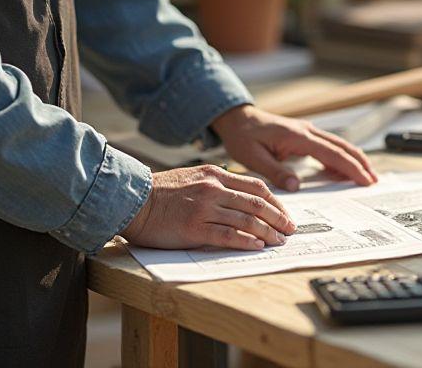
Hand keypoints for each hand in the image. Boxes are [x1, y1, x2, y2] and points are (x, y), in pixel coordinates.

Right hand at [121, 165, 295, 249]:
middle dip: (278, 218)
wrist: (130, 200)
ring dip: (268, 232)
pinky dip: (247, 242)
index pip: (256, 187)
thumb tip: (242, 199)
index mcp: (215, 174)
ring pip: (246, 220)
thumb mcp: (193, 178)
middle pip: (257, 203)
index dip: (276, 202)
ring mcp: (204, 208)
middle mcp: (213, 189)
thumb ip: (217, 185)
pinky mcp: (194, 228)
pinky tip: (258, 246)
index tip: (285, 214)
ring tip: (279, 241)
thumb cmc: (160, 192)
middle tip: (290, 229)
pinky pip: (228, 235)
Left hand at [211, 104, 377, 190]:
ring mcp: (308, 131)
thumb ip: (275, 172)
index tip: (365, 180)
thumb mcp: (252, 158)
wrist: (238, 118)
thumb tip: (296, 186)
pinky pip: (328, 145)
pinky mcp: (305, 134)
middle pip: (342, 147)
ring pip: (338, 144)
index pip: (332, 154)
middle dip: (360, 163)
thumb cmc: (243, 137)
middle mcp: (307, 131)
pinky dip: (340, 156)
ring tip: (366, 175)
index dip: (351, 167)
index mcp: (298, 137)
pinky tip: (342, 169)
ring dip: (353, 159)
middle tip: (373, 180)